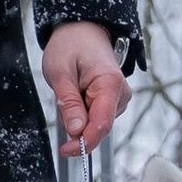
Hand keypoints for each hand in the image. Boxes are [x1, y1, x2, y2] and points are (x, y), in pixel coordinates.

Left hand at [43, 22, 126, 154]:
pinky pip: (95, 118)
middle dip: (76, 125)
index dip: (84, 142)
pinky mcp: (113, 102)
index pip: (101, 124)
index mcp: (110, 84)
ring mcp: (119, 99)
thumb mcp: (60, 71)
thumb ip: (69, 102)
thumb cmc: (70, 46)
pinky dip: (81, 112)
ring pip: (95, 124)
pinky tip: (77, 93)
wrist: (83, 31)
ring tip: (70, 88)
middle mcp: (121, 94)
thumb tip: (75, 131)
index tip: (66, 151)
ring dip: (77, 116)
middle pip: (98, 127)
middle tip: (62, 98)